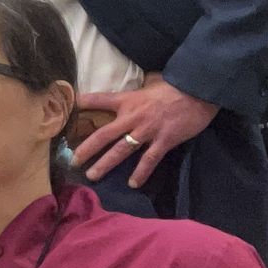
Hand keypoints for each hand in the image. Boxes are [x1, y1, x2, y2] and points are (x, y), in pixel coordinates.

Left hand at [73, 73, 217, 187]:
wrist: (199, 91)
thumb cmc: (174, 87)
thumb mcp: (149, 84)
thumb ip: (136, 93)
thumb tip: (130, 94)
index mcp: (128, 100)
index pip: (100, 99)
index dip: (83, 102)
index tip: (68, 108)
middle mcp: (133, 116)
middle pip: (104, 134)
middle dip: (87, 148)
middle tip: (73, 160)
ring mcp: (147, 130)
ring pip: (121, 150)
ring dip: (106, 164)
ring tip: (93, 175)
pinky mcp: (164, 140)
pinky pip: (149, 159)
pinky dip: (141, 172)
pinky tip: (133, 183)